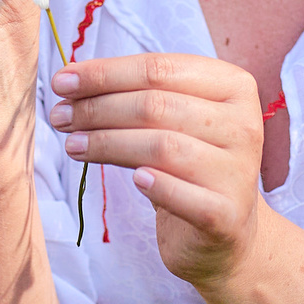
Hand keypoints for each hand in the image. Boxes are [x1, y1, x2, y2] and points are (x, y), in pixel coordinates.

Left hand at [48, 54, 267, 289]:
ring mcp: (239, 170)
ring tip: (72, 146)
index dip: (105, 73)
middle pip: (155, 106)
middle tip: (59, 116)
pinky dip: (153, 185)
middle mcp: (244, 124)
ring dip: (107, 143)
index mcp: (233, 86)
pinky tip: (132, 180)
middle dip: (98, 109)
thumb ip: (135, 95)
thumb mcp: (171, 121)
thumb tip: (71, 82)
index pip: (158, 69)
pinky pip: (180, 194)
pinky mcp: (227, 215)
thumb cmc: (188, 165)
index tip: (62, 82)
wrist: (225, 234)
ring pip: (162, 146)